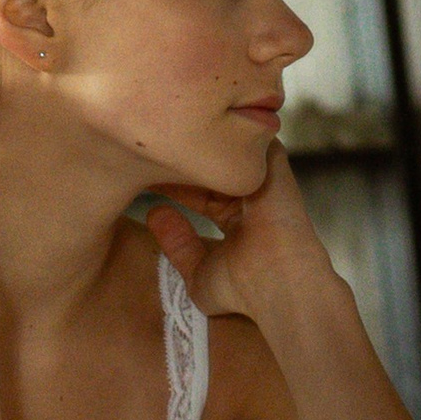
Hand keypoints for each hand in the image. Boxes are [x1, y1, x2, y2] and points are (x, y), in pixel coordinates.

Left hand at [145, 147, 338, 327]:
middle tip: (145, 152)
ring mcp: (263, 179)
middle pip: (211, 170)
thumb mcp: (196, 272)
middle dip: (180, 162)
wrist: (278, 283)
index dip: (173, 185)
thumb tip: (154, 213)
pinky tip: (185, 129)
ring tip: (159, 137)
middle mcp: (250, 198)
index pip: (200, 194)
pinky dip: (222, 132)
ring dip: (197, 145)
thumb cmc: (241, 290)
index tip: (142, 177)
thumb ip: (177, 245)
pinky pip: (246, 137)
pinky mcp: (274, 163)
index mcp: (237, 221)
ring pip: (225, 152)